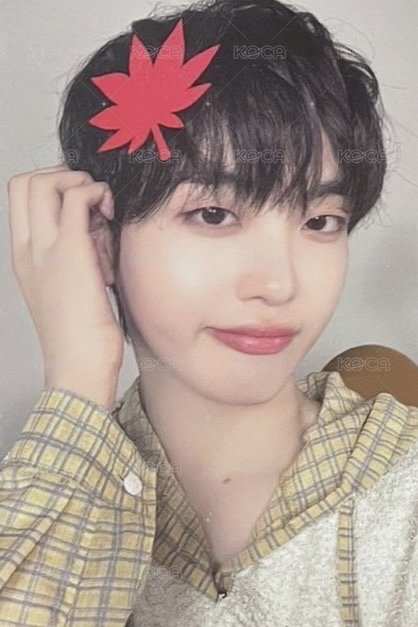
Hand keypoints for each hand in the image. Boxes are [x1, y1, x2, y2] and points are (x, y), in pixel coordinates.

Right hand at [7, 165, 123, 392]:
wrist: (78, 367)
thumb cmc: (80, 334)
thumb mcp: (66, 287)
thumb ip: (72, 255)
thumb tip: (96, 227)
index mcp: (23, 255)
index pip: (18, 194)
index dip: (50, 184)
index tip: (79, 204)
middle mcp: (27, 247)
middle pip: (27, 180)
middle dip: (64, 176)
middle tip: (91, 202)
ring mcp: (46, 248)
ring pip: (48, 181)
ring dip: (82, 183)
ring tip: (102, 213)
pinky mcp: (72, 253)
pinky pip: (78, 198)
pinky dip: (98, 194)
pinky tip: (110, 215)